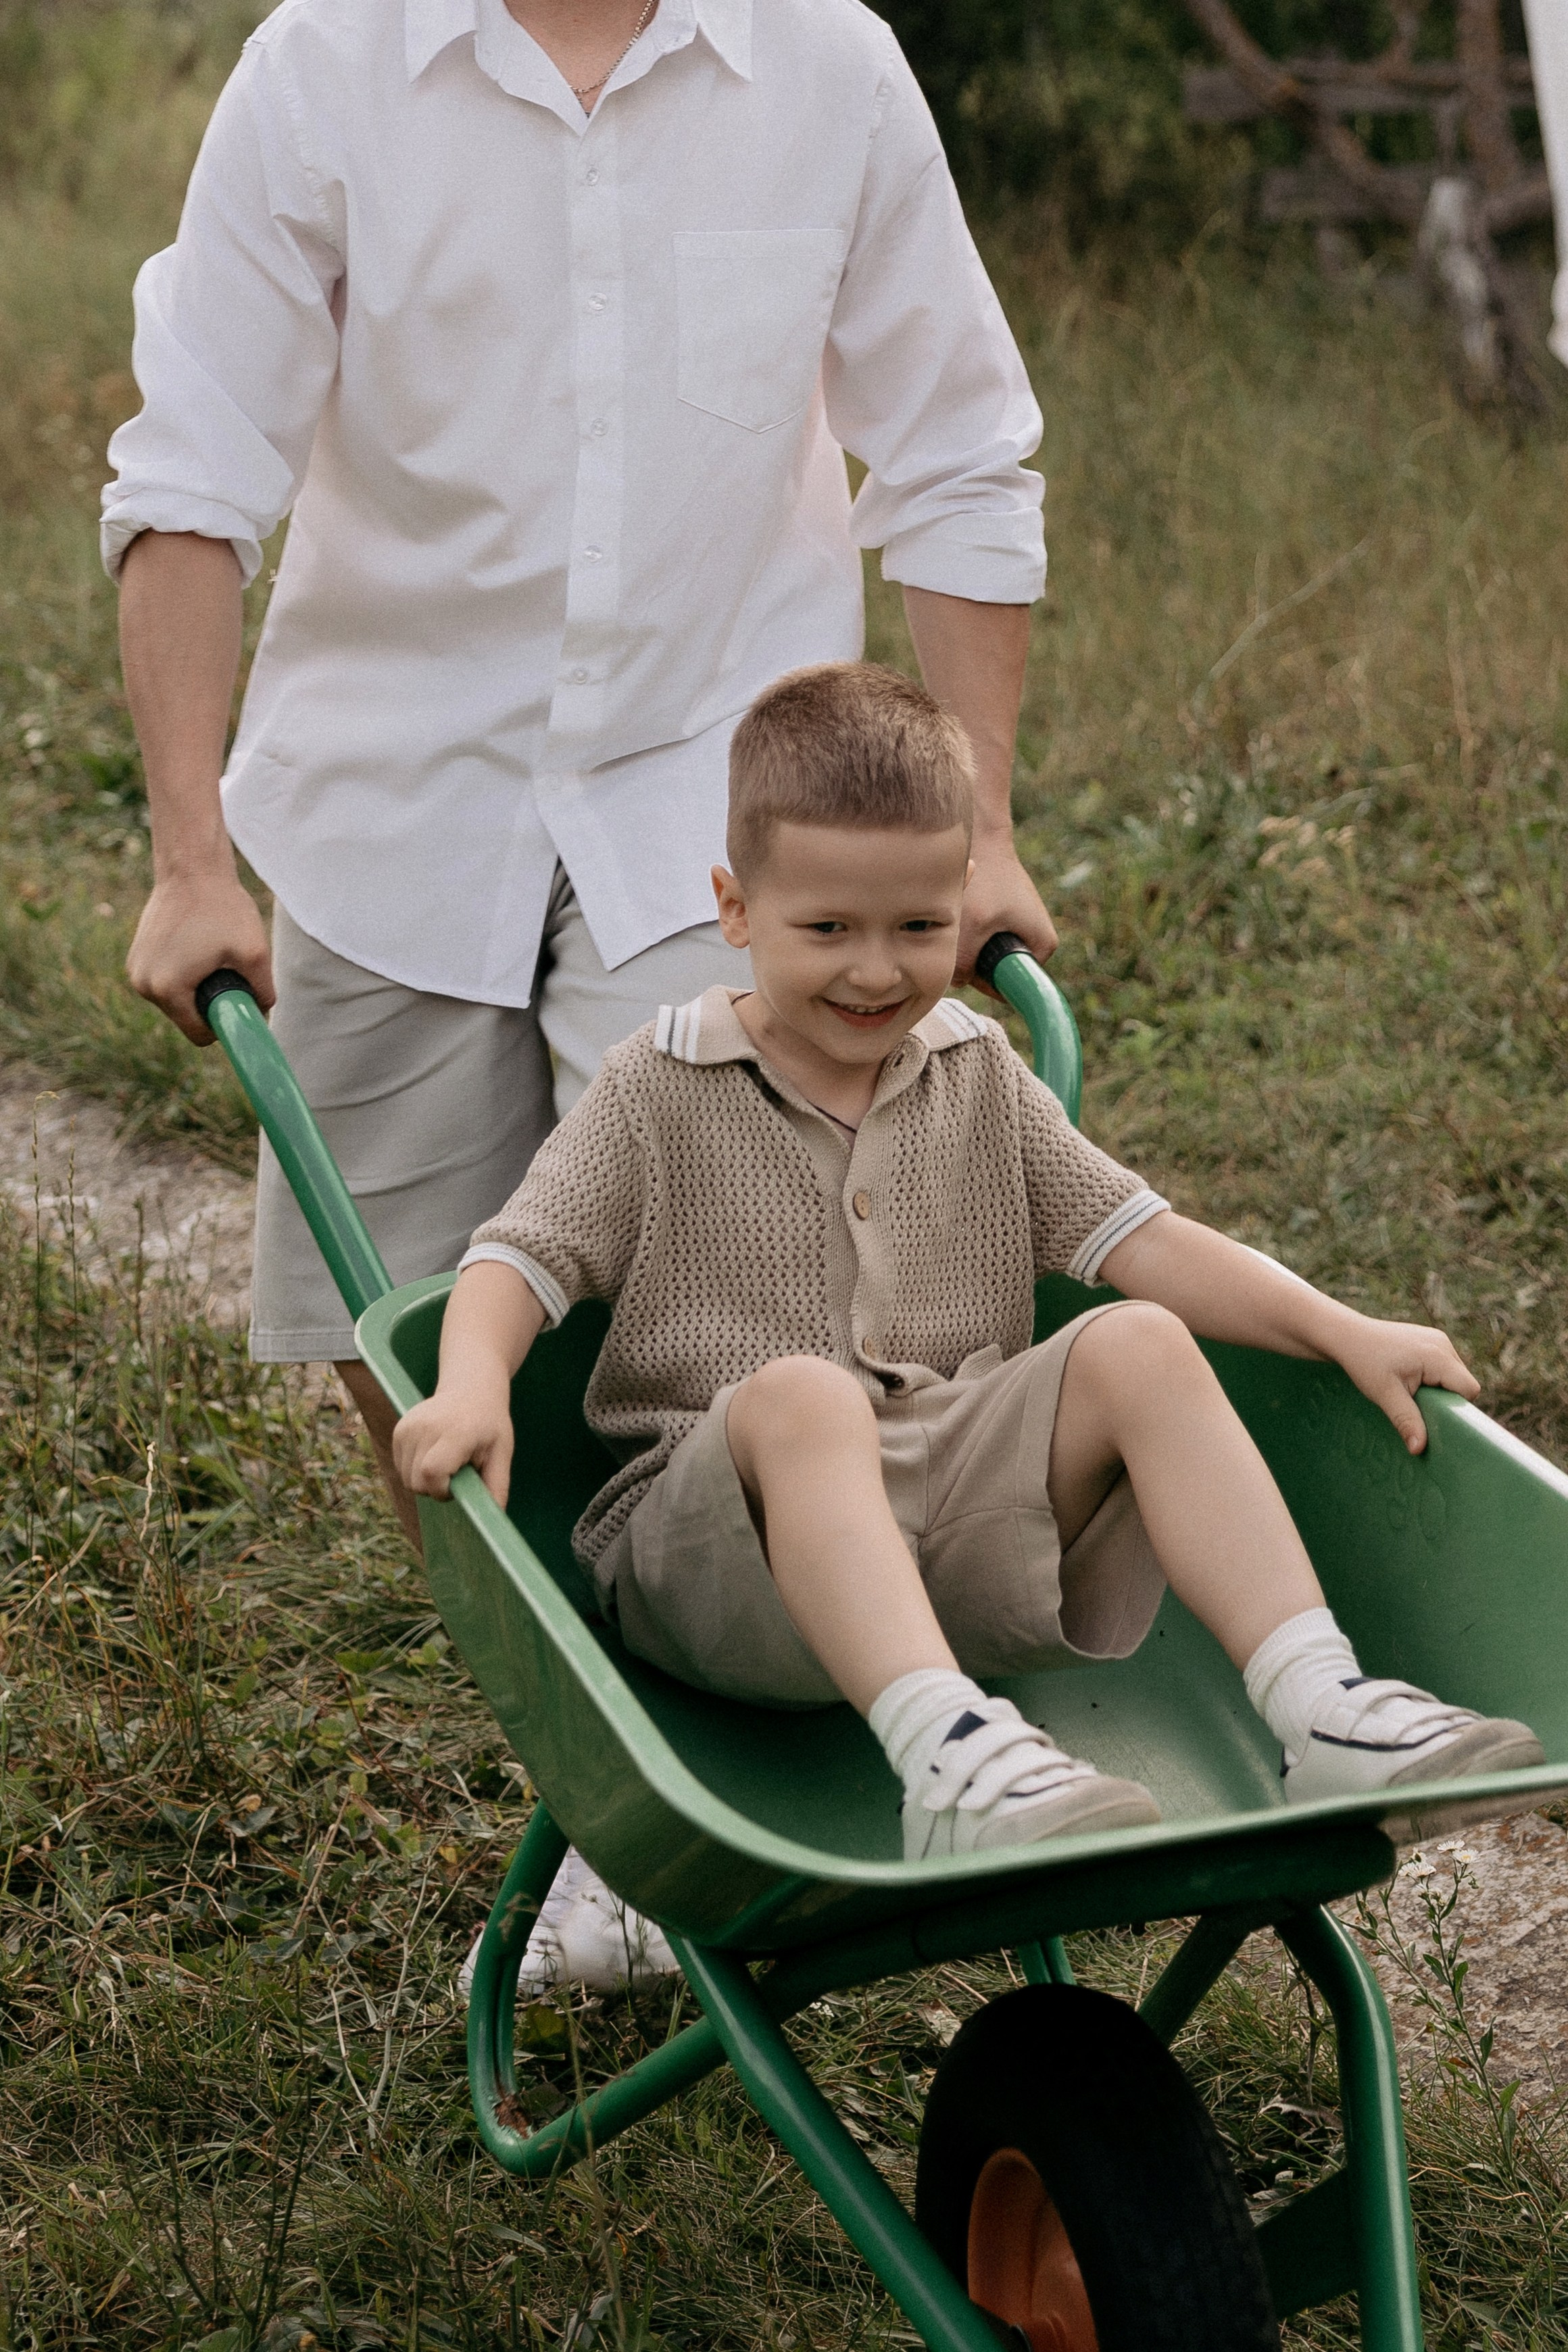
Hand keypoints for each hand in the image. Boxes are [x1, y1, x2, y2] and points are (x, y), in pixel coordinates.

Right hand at [127, 868, 274, 1043]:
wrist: (191, 868)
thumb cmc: (223, 908)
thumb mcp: (256, 954)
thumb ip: (263, 992)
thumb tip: (261, 1016)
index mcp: (168, 989)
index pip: (200, 1035)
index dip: (224, 1024)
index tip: (239, 1001)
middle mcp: (143, 985)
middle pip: (187, 1018)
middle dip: (210, 1003)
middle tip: (227, 970)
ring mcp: (136, 970)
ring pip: (177, 1000)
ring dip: (197, 987)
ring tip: (210, 954)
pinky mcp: (136, 956)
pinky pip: (166, 980)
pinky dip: (184, 973)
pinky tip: (195, 946)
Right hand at [392, 1380, 514, 1507]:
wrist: (471, 1389)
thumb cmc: (490, 1424)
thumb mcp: (502, 1453)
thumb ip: (496, 1486)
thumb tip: (492, 1520)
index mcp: (454, 1432)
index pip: (432, 1473)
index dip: (442, 1490)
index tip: (460, 1483)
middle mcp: (425, 1427)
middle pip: (416, 1482)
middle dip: (436, 1488)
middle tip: (457, 1471)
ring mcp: (408, 1426)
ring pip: (406, 1478)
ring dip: (425, 1479)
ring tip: (446, 1459)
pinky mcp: (399, 1429)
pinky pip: (400, 1466)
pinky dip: (415, 1469)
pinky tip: (433, 1453)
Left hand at [957, 835, 1057, 990]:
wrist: (984, 838)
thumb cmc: (983, 879)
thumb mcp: (971, 927)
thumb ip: (962, 964)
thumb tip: (957, 982)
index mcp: (1043, 947)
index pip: (1012, 987)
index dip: (985, 982)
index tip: (969, 959)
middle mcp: (1037, 941)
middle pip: (998, 973)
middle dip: (975, 963)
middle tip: (962, 935)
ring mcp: (1022, 929)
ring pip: (986, 957)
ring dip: (968, 947)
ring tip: (962, 919)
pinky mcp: (1007, 919)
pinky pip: (982, 940)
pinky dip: (968, 932)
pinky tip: (963, 912)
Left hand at [1330, 1313, 1479, 1453]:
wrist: (1346, 1336)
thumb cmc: (1364, 1362)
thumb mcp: (1385, 1395)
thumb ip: (1406, 1421)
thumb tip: (1419, 1449)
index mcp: (1438, 1355)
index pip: (1468, 1389)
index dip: (1455, 1407)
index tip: (1432, 1416)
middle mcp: (1443, 1343)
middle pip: (1463, 1382)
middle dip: (1445, 1399)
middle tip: (1416, 1404)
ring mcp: (1437, 1339)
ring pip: (1453, 1374)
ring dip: (1438, 1387)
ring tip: (1409, 1390)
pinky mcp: (1429, 1340)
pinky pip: (1442, 1364)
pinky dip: (1431, 1376)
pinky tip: (1408, 1379)